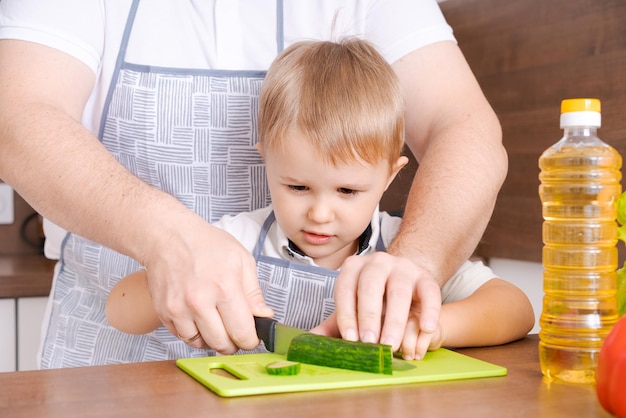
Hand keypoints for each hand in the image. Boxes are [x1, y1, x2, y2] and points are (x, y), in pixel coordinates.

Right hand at [142, 212, 272, 353]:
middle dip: (233, 343)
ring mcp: (179, 309)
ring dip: (212, 340)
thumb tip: (264, 317)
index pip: (242, 333)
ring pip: (201, 345)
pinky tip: (200, 319)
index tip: (251, 337)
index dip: (250, 340)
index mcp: (225, 288)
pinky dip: (194, 334)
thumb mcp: (241, 260)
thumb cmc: (206, 244)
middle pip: (222, 344)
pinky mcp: (165, 313)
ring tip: (217, 323)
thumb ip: (254, 293)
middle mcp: (200, 302)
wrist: (168, 236)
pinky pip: (183, 337)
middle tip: (235, 332)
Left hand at [320, 252, 440, 358]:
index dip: (346, 314)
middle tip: (369, 342)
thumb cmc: (373, 299)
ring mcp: (403, 267)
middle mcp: (377, 262)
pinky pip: (429, 292)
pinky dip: (429, 311)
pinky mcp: (425, 277)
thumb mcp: (352, 308)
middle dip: (369, 315)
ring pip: (398, 290)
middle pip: (371, 285)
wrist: (404, 282)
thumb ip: (333, 324)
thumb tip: (310, 342)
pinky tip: (426, 329)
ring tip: (391, 344)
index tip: (351, 339)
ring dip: (394, 319)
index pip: (345, 288)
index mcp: (354, 267)